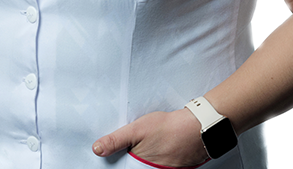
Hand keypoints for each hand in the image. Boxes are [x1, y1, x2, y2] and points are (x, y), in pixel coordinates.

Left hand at [92, 108, 208, 166]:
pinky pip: (158, 166)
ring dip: (142, 160)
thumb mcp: (137, 129)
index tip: (113, 159)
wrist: (196, 128)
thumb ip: (116, 140)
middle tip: (136, 148)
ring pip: (146, 167)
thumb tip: (97, 149)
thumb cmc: (167, 128)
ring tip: (146, 147)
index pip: (124, 168)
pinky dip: (153, 160)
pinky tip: (155, 149)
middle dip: (131, 160)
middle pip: (136, 167)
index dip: (118, 163)